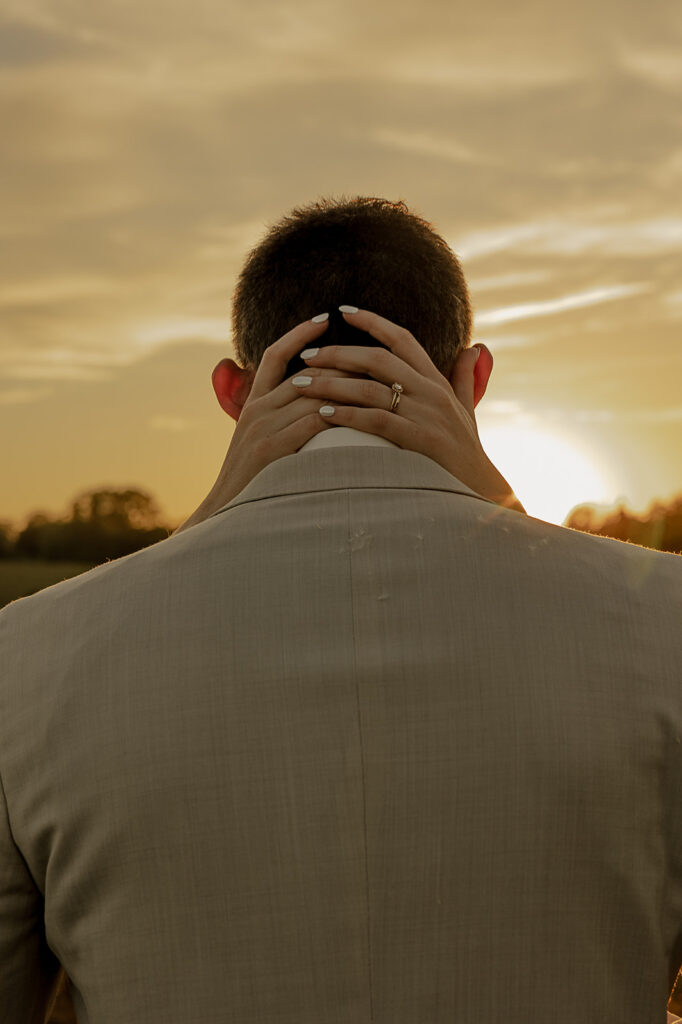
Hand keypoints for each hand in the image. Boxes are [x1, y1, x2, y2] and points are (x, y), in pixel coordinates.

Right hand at [172, 312, 365, 532]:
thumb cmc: (252, 486)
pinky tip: (365, 416)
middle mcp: (256, 410)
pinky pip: (312, 423)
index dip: (299, 335)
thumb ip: (280, 423)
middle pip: (304, 372)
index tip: (325, 318)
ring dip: (347, 387)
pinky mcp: (271, 449)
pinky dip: (340, 416)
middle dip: (340, 361)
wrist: (226, 518)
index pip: (274, 355)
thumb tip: (312, 410)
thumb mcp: (258, 446)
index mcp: (252, 404)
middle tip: (374, 354)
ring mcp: (262, 428)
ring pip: (311, 393)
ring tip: (379, 383)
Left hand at [293, 306, 525, 512]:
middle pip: (378, 359)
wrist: (482, 489)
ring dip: (332, 385)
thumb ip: (463, 377)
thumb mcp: (466, 408)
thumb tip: (474, 348)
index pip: (402, 339)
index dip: (372, 322)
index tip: (342, 310)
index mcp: (437, 380)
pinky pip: (377, 421)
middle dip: (338, 354)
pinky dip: (349, 415)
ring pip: (371, 389)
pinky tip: (323, 414)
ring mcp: (426, 415)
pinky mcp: (420, 440)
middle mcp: (431, 392)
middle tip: (306, 356)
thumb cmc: (467, 450)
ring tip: (301, 384)